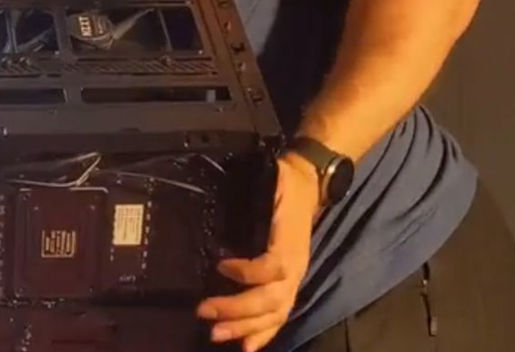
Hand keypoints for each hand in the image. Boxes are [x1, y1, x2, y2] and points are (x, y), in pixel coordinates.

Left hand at [196, 153, 320, 350]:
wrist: (311, 185)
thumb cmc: (286, 183)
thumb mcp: (274, 179)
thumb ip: (260, 188)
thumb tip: (237, 190)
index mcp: (289, 243)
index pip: (273, 267)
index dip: (246, 271)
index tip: (218, 265)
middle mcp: (295, 267)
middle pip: (271, 299)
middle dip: (236, 310)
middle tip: (203, 312)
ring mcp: (295, 278)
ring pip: (275, 313)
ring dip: (245, 327)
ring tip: (217, 334)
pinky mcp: (290, 284)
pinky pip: (280, 315)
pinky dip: (263, 334)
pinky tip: (246, 347)